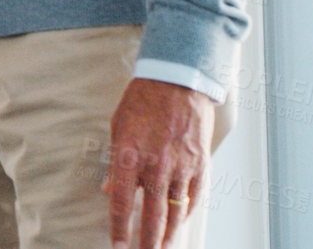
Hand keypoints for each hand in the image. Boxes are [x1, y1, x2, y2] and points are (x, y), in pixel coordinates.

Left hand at [102, 78, 214, 248]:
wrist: (176, 81)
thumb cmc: (141, 101)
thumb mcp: (118, 128)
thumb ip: (115, 163)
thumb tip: (111, 191)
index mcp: (129, 156)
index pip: (123, 203)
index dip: (120, 228)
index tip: (118, 246)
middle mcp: (155, 166)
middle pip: (152, 215)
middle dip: (147, 241)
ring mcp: (181, 166)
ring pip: (176, 211)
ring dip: (169, 234)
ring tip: (162, 248)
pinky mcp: (200, 164)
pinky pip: (194, 196)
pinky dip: (187, 212)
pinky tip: (181, 223)